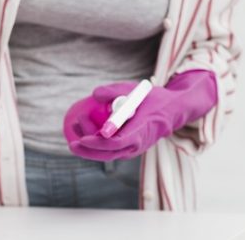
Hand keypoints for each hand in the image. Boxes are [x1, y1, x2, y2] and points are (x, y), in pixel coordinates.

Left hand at [64, 70, 216, 160]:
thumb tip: (94, 95)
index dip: (98, 143)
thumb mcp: (135, 90)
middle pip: (109, 154)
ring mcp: (133, 148)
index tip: (83, 139)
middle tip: (72, 144)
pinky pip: (111, 150)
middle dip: (88, 151)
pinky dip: (96, 144)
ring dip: (90, 146)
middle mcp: (137, 144)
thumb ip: (114, 90)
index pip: (116, 143)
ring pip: (108, 154)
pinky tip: (83, 130)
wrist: (172, 111)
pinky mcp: (129, 148)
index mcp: (140, 131)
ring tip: (76, 125)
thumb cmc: (152, 99)